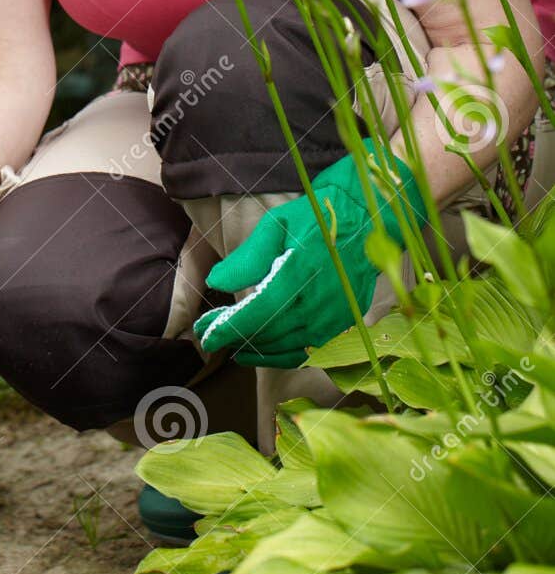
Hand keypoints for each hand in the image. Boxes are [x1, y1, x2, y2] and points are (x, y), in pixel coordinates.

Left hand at [194, 140, 425, 367]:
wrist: (368, 219)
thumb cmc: (317, 218)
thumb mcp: (276, 226)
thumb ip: (247, 258)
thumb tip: (217, 283)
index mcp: (299, 276)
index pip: (256, 315)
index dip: (228, 328)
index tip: (205, 333)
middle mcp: (318, 304)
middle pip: (268, 334)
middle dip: (235, 338)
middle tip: (209, 335)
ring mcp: (334, 318)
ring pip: (287, 347)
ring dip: (256, 350)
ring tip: (233, 346)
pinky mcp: (344, 323)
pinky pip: (308, 349)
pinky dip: (283, 354)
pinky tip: (264, 351)